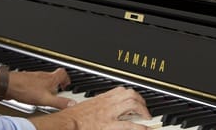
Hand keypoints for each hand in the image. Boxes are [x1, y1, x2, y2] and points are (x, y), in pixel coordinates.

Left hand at [7, 68, 73, 108]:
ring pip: (43, 79)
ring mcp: (33, 77)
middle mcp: (42, 75)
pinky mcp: (25, 80)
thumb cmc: (24, 89)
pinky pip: (34, 83)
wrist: (7, 85)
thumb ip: (59, 102)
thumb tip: (72, 104)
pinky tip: (34, 96)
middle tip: (58, 91)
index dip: (67, 78)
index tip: (67, 85)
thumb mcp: (45, 99)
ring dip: (47, 86)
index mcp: (50, 78)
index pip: (62, 73)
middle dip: (57, 83)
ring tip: (47, 95)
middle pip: (53, 76)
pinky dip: (37, 89)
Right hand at [29, 86, 150, 129]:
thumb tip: (102, 107)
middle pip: (130, 94)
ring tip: (147, 118)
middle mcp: (108, 103)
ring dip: (143, 110)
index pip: (122, 90)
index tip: (136, 100)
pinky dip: (141, 127)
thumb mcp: (87, 106)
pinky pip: (129, 125)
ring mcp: (110, 113)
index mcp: (102, 98)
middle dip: (141, 101)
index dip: (133, 94)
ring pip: (132, 104)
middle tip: (145, 110)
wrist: (67, 123)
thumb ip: (97, 105)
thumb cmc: (73, 117)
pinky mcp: (109, 125)